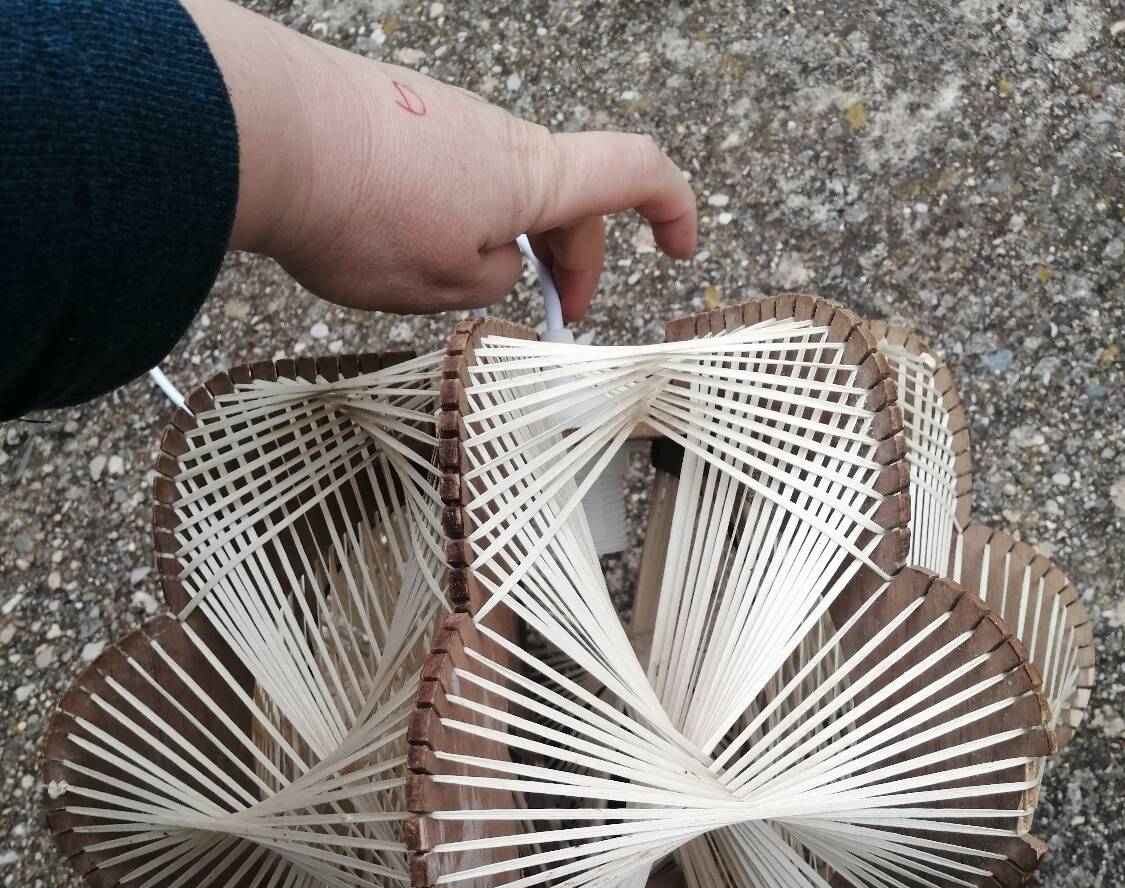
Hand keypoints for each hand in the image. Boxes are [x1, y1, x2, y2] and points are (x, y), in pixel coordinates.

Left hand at [184, 0, 697, 321]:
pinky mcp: (395, 115)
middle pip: (563, 195)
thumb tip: (497, 261)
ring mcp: (445, 119)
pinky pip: (447, 171)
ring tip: (453, 291)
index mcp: (535, 176)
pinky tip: (400, 249)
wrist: (264, 133)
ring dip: (500, 241)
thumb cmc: (363, 213)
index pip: (635, 173)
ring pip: (500, 187)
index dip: (673, 208)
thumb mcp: (449, 285)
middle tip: (554, 315)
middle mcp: (499, 135)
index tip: (680, 248)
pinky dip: (451, 214)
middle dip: (570, 259)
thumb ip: (495, 281)